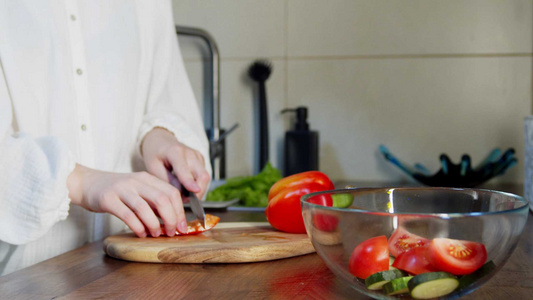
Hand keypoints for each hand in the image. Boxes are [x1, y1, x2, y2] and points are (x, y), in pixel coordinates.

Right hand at [67, 164, 186, 236]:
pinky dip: (137, 227)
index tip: (183, 226)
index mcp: (147, 178)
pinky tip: (141, 234)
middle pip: (162, 199)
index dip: (180, 211)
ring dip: (154, 224)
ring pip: (145, 208)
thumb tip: (173, 219)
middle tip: (172, 232)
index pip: (171, 192)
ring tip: (157, 234)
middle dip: (171, 219)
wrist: (87, 183)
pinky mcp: (108, 199)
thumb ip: (153, 201)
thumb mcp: (138, 190)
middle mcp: (136, 181)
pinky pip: (127, 215)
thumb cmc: (116, 191)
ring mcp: (122, 189)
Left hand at [141, 127, 210, 198]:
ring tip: (184, 194)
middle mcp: (190, 153)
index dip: (190, 182)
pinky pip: (203, 176)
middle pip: (203, 175)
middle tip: (186, 200)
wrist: (161, 141)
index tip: (195, 191)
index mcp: (175, 152)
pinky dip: (197, 184)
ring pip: (205, 177)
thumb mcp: (153, 167)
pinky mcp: (201, 159)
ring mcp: (198, 156)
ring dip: (197, 189)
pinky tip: (186, 186)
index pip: (185, 170)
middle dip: (198, 191)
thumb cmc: (155, 155)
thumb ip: (167, 181)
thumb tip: (181, 194)